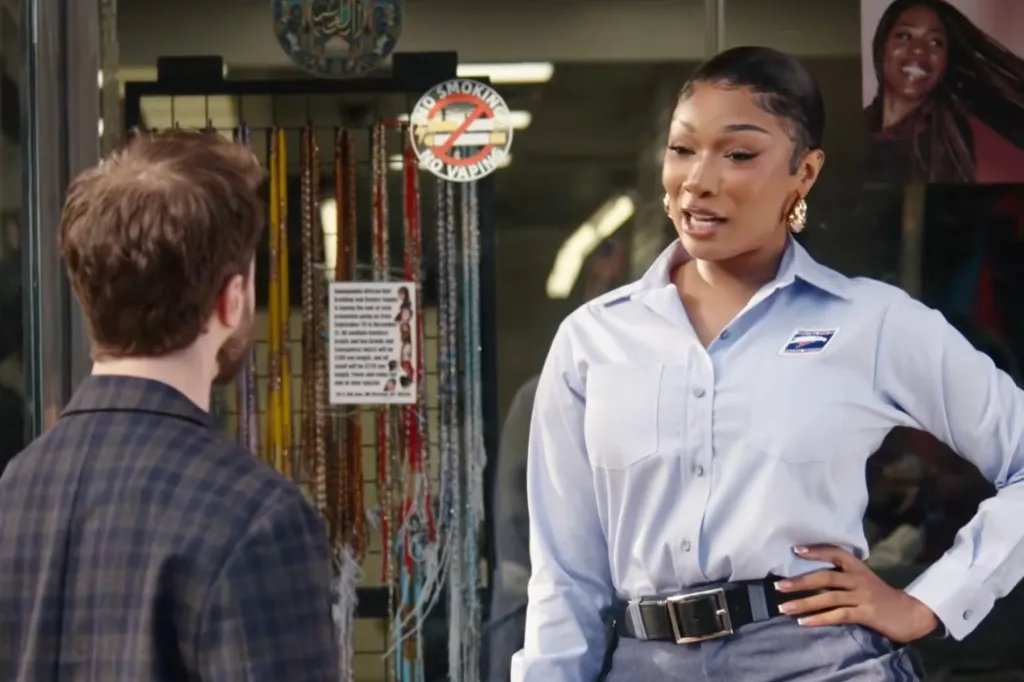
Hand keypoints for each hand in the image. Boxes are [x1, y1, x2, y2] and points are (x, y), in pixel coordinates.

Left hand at [775, 545, 938, 642]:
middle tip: (779, 586)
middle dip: (800, 582)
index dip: (816, 551)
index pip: (835, 553)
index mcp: (858, 568)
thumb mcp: (864, 580)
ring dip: (804, 604)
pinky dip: (819, 619)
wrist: (911, 614)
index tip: (795, 550)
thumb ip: (844, 576)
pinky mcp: (865, 614)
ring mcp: (862, 597)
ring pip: (828, 598)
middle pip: (825, 578)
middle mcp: (859, 579)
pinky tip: (804, 622)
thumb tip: (813, 577)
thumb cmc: (882, 596)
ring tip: (784, 608)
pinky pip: (838, 616)